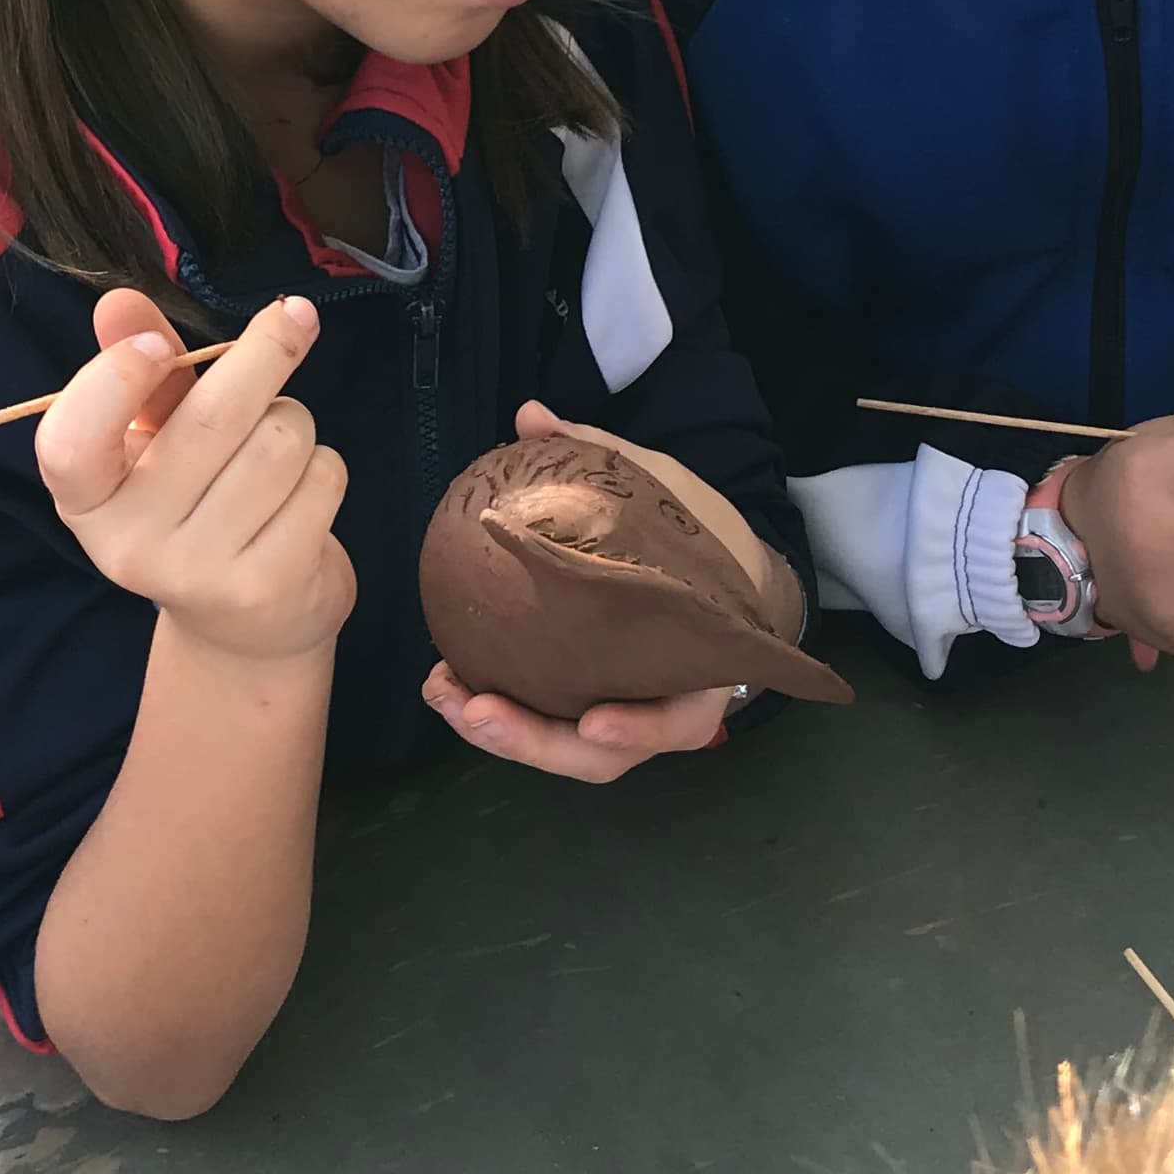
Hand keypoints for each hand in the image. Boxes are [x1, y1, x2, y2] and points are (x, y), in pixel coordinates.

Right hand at [41, 288, 351, 669]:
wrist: (243, 625)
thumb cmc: (193, 502)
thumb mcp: (155, 436)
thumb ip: (141, 366)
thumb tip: (119, 299)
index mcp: (85, 499)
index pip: (70, 440)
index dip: (114, 381)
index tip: (159, 346)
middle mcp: (128, 545)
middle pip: (211, 418)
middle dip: (266, 352)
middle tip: (293, 318)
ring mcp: (198, 572)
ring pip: (279, 442)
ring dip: (296, 423)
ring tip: (279, 447)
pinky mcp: (266, 587)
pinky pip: (321, 481)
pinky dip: (323, 469)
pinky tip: (301, 494)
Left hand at [420, 402, 798, 775]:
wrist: (729, 578)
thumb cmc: (704, 542)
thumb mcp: (669, 491)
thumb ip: (605, 456)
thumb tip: (530, 415)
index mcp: (703, 669)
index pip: (680, 720)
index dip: (640, 728)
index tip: (594, 723)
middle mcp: (662, 709)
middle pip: (601, 757)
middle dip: (535, 744)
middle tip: (479, 708)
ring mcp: (622, 718)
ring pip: (564, 752)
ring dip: (502, 735)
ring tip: (445, 694)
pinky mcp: (586, 710)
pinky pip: (545, 724)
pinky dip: (497, 712)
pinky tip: (447, 682)